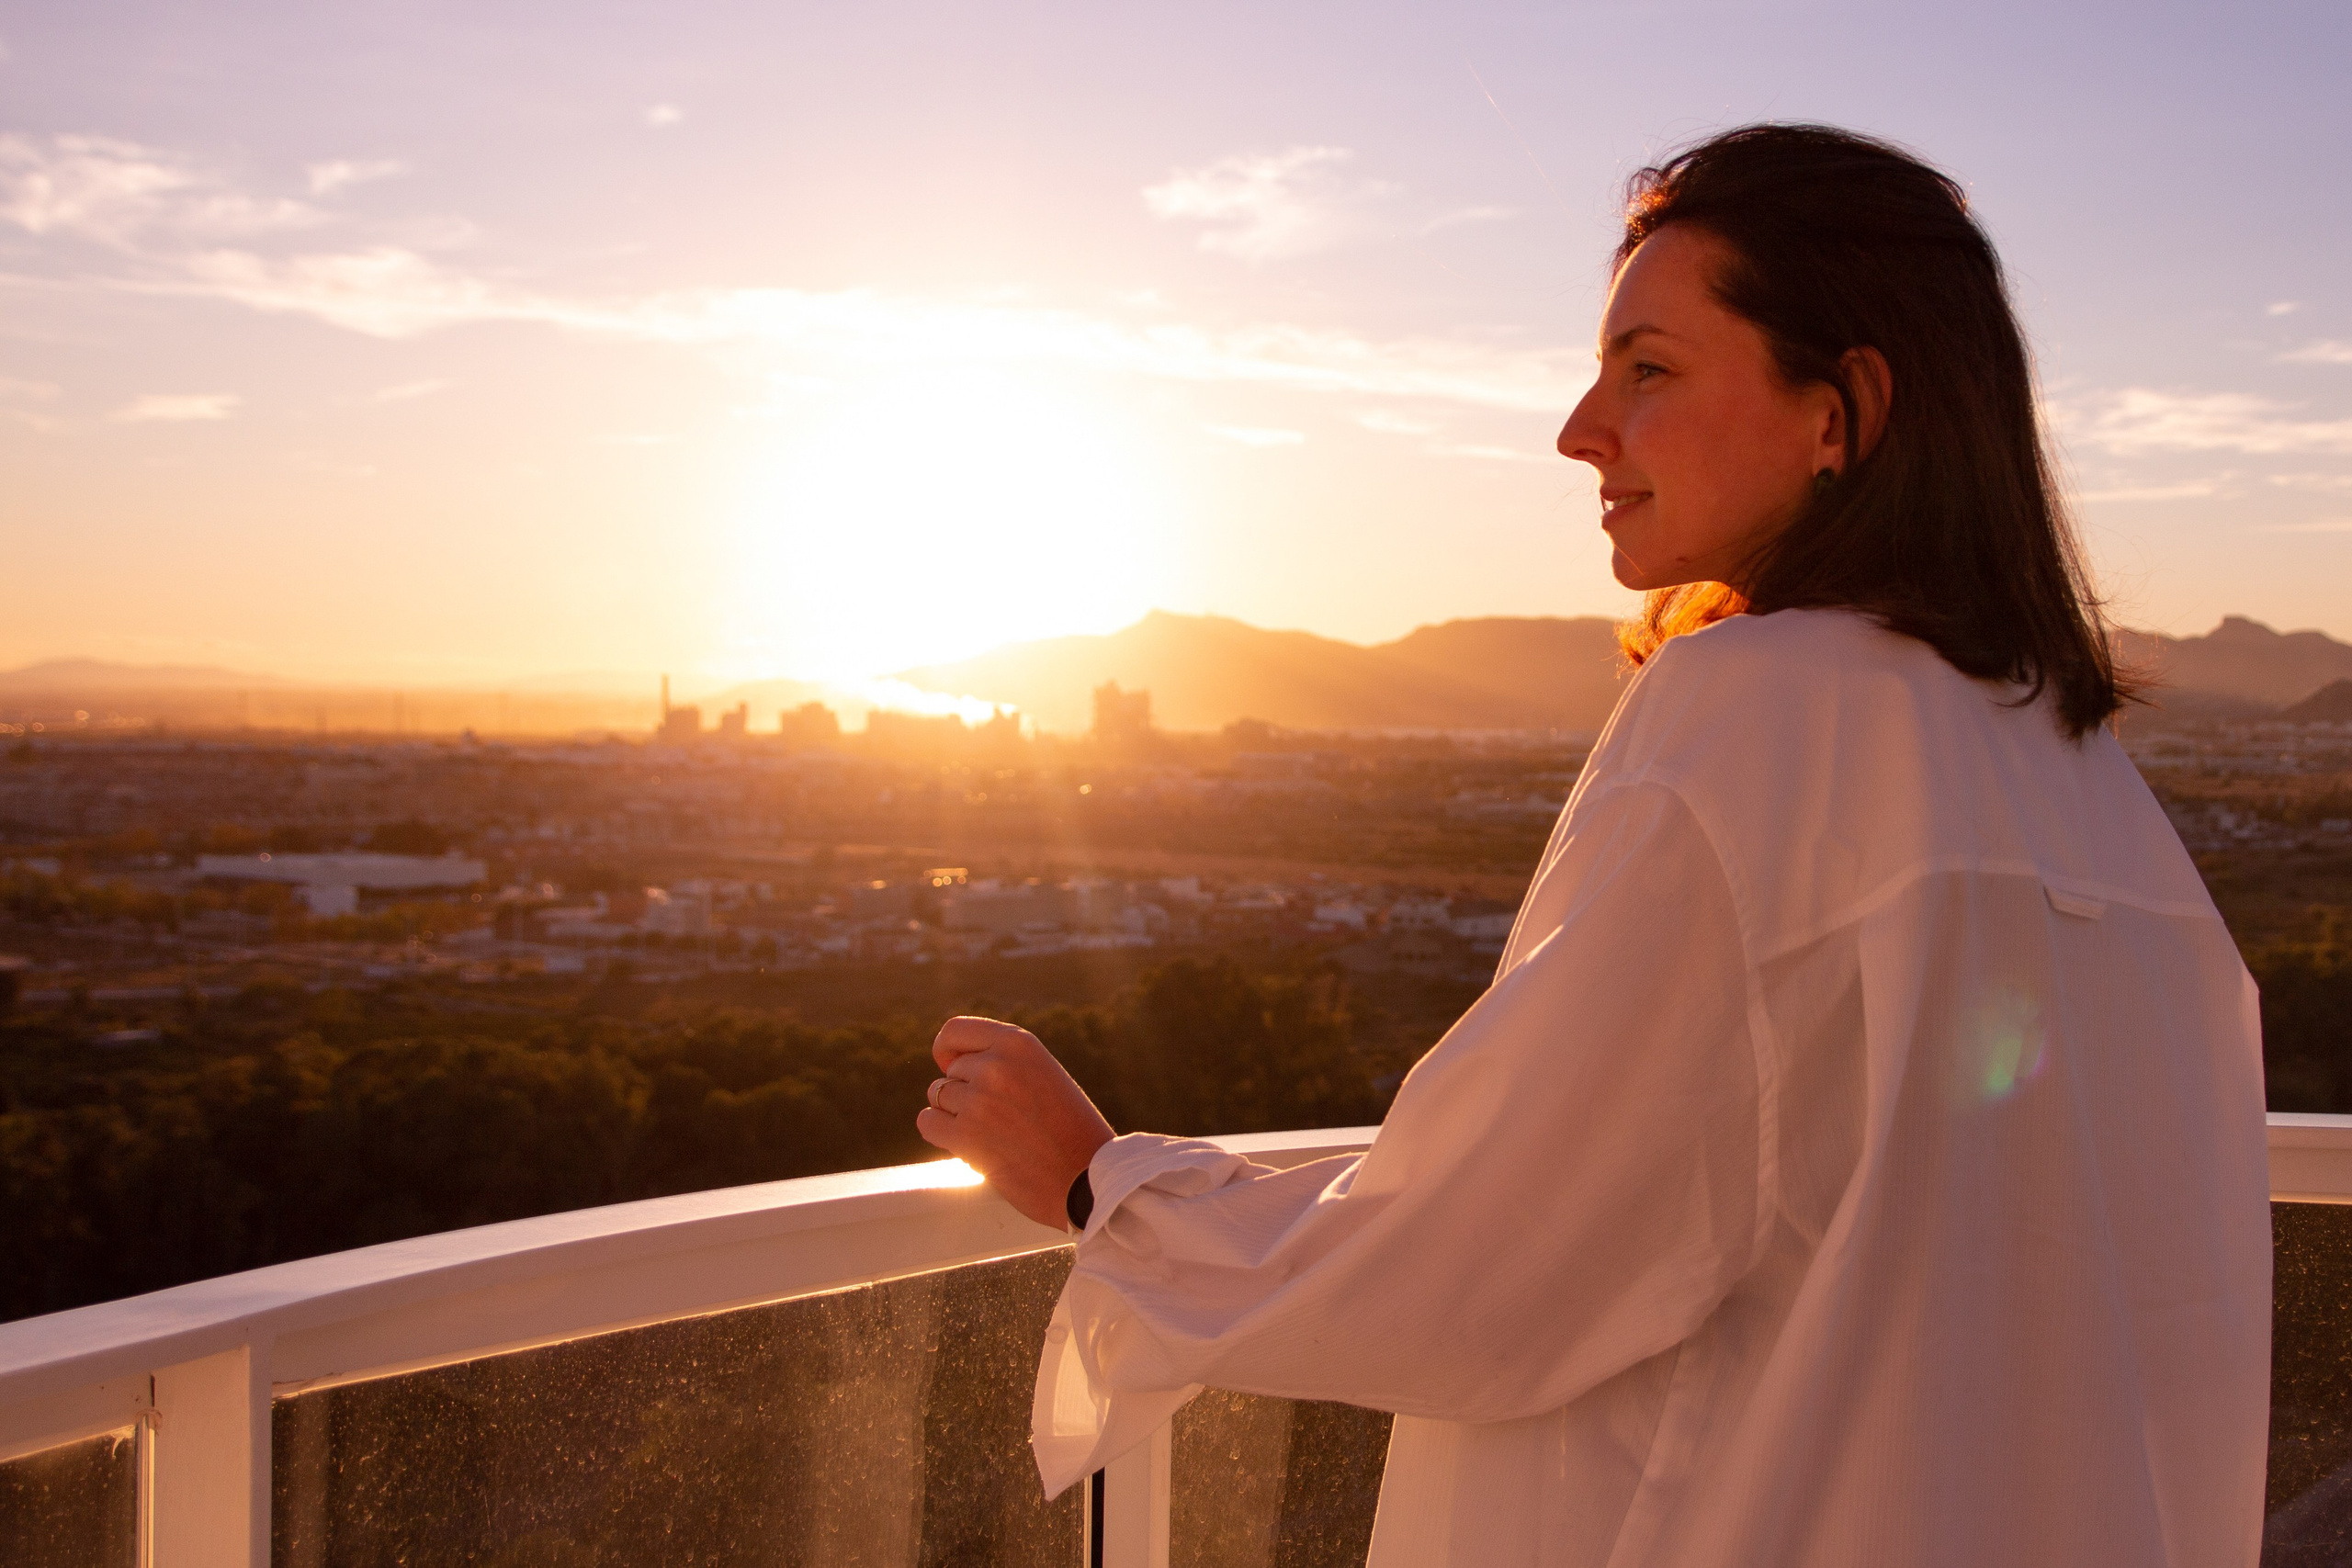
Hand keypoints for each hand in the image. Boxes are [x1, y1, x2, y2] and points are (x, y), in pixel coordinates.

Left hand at [916, 1016, 1113, 1229]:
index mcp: (1019, 1044)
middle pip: (949, 1072)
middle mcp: (995, 1064)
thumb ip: (1003, 1062)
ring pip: (938, 1097)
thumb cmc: (1070, 1131)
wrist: (1088, 1179)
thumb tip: (949, 1066)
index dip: (948, 1051)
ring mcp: (979, 1099)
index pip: (955, 1030)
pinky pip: (928, 1122)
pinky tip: (969, 1146)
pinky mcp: (965, 1135)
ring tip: (992, 1134)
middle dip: (964, 1094)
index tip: (951, 1067)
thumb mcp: (1044, 1075)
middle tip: (999, 1120)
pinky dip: (940, 1134)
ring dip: (955, 1116)